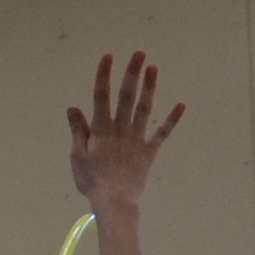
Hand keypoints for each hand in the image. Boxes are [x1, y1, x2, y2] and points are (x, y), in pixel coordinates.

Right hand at [64, 50, 183, 213]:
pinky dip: (172, 119)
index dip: (104, 75)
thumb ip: (78, 131)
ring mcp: (136, 139)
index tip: (109, 56)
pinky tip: (181, 105)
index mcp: (101, 130)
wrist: (114, 202)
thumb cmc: (91, 181)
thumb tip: (73, 107)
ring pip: (144, 108)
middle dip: (132, 73)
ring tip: (154, 68)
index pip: (101, 97)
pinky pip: (162, 133)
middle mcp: (120, 129)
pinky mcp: (149, 151)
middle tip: (140, 53)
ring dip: (150, 87)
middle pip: (126, 96)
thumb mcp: (78, 156)